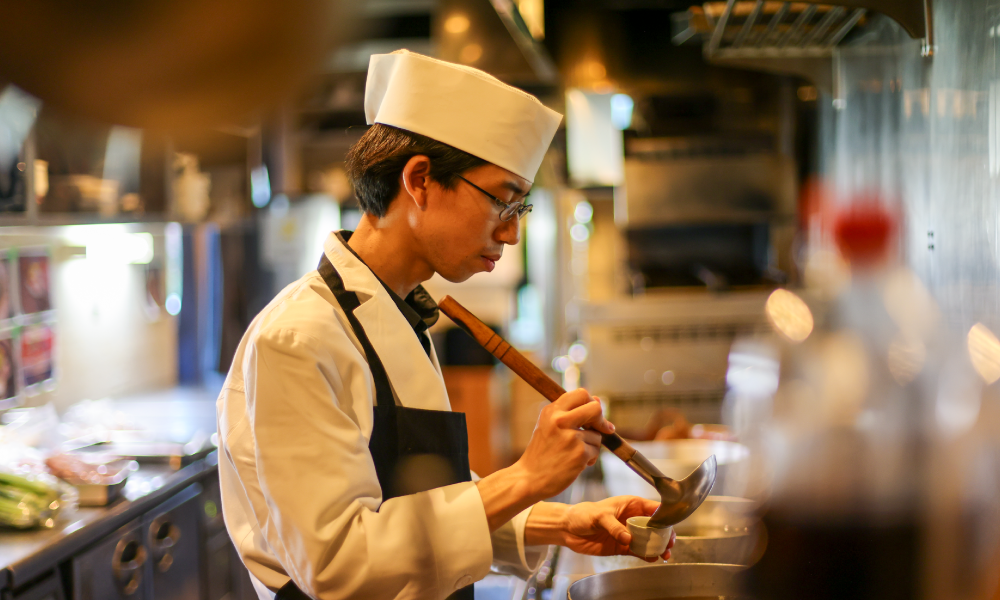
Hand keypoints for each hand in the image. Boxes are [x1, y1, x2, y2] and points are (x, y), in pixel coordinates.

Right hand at [475, 389, 612, 530]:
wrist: (529, 479)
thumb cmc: (541, 452)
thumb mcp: (550, 426)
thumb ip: (572, 413)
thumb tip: (599, 400)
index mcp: (551, 411)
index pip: (581, 393)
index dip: (591, 402)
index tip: (592, 415)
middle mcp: (560, 420)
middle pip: (595, 408)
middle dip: (601, 420)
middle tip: (600, 429)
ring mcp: (571, 437)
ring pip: (597, 435)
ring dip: (591, 445)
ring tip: (572, 454)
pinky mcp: (580, 454)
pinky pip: (595, 451)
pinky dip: (588, 459)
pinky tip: (573, 464)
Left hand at [559, 497, 674, 561]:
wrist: (568, 529)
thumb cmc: (583, 514)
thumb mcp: (599, 516)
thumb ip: (614, 526)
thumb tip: (628, 538)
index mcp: (630, 504)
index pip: (652, 508)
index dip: (663, 516)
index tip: (670, 524)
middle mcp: (632, 518)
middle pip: (654, 526)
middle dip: (664, 534)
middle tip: (670, 543)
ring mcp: (628, 533)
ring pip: (649, 540)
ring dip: (658, 546)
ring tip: (664, 554)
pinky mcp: (622, 546)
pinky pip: (638, 550)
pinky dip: (646, 555)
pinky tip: (651, 558)